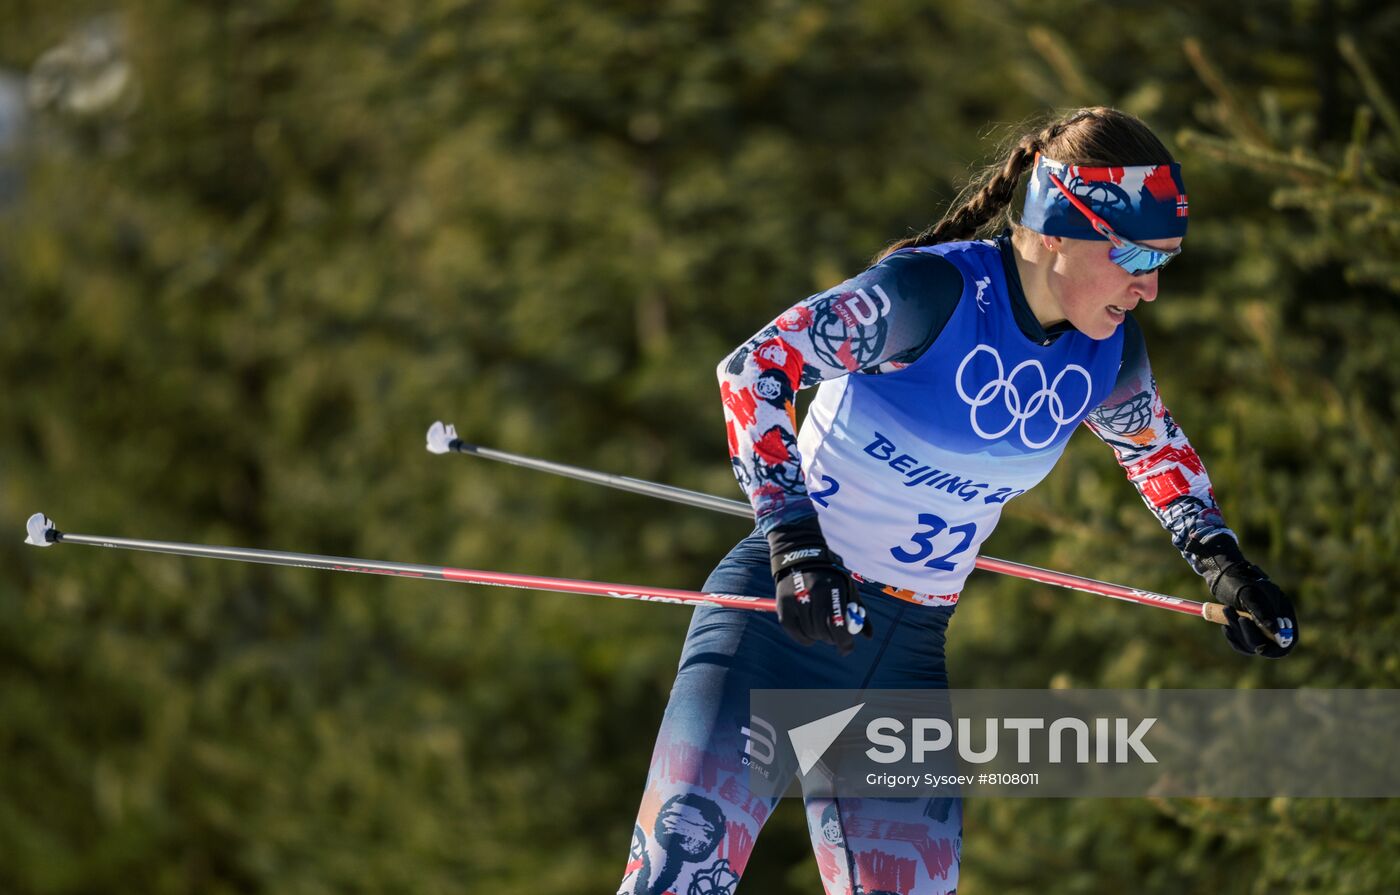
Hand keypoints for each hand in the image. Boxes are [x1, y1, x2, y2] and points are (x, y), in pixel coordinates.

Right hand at [767, 516, 870, 654]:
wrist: (800, 555)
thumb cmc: (830, 575)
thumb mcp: (848, 587)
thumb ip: (859, 611)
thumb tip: (868, 636)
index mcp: (832, 588)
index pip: (837, 624)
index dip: (844, 642)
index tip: (846, 649)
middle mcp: (813, 594)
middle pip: (823, 631)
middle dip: (832, 639)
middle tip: (835, 638)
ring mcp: (795, 599)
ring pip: (810, 633)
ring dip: (819, 637)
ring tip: (822, 631)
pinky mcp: (783, 604)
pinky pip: (794, 632)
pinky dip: (804, 638)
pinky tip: (809, 633)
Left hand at [1187, 536, 1296, 657]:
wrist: (1223, 574)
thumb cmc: (1238, 581)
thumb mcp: (1250, 595)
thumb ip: (1263, 612)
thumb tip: (1276, 632)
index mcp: (1283, 611)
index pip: (1288, 640)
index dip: (1276, 648)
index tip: (1260, 648)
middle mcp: (1275, 620)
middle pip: (1268, 644)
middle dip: (1250, 635)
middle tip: (1238, 618)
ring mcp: (1261, 625)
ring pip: (1252, 644)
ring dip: (1238, 633)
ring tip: (1227, 610)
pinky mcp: (1248, 627)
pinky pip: (1243, 642)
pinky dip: (1234, 637)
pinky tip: (1225, 627)